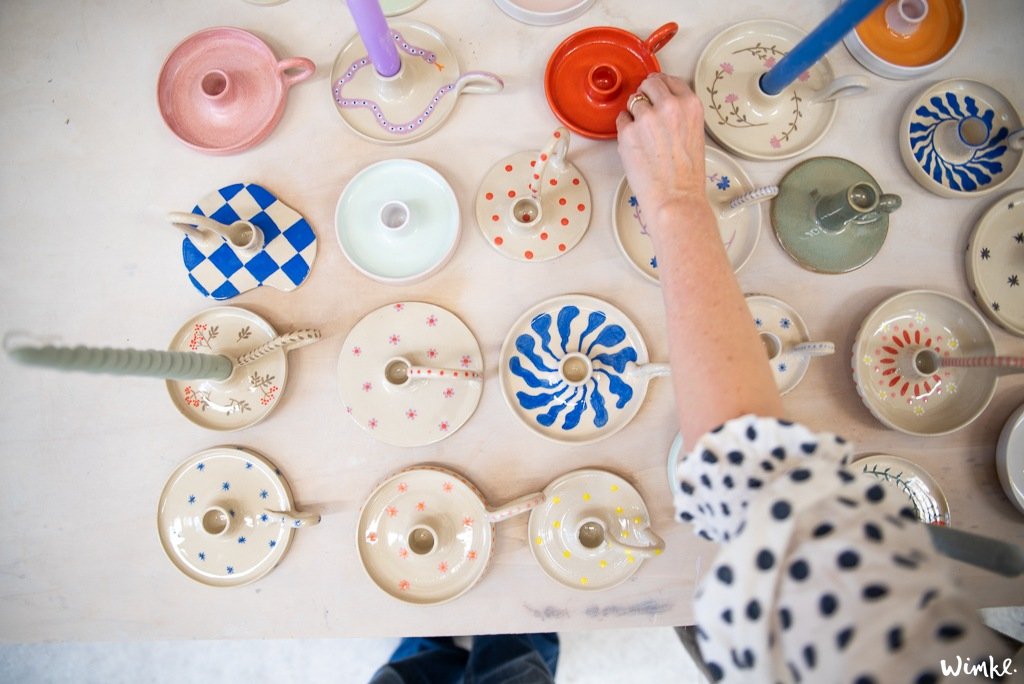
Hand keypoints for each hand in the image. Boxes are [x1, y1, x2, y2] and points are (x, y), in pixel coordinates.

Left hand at [616, 73, 708, 239]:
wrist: (675, 197)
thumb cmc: (686, 175)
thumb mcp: (695, 133)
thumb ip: (681, 113)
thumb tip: (663, 102)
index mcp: (690, 105)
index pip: (669, 80)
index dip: (660, 87)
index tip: (655, 92)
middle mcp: (669, 106)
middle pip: (648, 84)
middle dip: (645, 95)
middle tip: (645, 112)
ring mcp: (647, 117)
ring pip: (632, 101)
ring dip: (634, 114)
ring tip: (643, 136)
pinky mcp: (628, 131)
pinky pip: (620, 120)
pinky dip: (624, 130)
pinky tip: (635, 145)